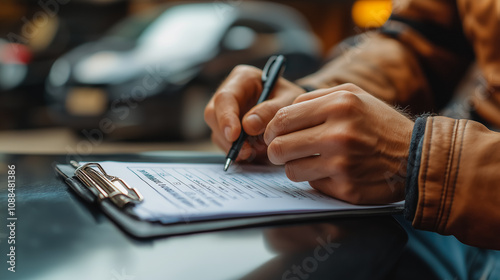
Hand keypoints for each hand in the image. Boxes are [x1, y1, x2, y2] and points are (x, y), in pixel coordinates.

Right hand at [204, 65, 304, 161]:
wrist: (296, 112)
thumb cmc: (293, 101)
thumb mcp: (289, 101)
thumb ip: (271, 111)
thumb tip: (248, 126)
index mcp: (243, 78)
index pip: (225, 97)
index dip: (226, 118)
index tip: (234, 135)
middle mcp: (230, 93)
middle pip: (213, 114)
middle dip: (227, 136)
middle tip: (246, 151)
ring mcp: (226, 112)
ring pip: (217, 132)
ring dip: (234, 147)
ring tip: (256, 151)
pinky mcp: (228, 129)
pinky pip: (224, 143)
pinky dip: (237, 152)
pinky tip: (253, 154)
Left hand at [264, 84, 413, 203]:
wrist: (416, 155)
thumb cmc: (379, 123)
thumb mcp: (353, 95)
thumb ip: (315, 98)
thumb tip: (281, 114)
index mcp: (338, 104)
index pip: (282, 119)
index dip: (270, 130)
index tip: (272, 135)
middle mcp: (338, 133)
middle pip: (279, 147)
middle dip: (275, 151)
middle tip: (281, 152)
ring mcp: (342, 163)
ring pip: (291, 170)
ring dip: (295, 166)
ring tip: (309, 161)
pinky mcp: (346, 188)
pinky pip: (312, 185)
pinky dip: (316, 179)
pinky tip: (331, 172)